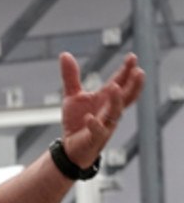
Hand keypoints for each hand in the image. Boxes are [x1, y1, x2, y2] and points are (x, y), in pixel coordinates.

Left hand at [59, 51, 144, 167]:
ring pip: (115, 113)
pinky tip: (90, 118)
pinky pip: (97, 131)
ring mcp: (105, 125)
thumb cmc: (77, 121)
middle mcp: (109, 111)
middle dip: (133, 85)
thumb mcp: (72, 95)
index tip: (132, 57)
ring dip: (116, 101)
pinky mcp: (94, 138)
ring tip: (115, 87)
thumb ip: (71, 76)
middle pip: (126, 97)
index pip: (120, 82)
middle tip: (139, 71)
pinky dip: (94, 124)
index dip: (126, 70)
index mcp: (106, 99)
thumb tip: (65, 54)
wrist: (70, 148)